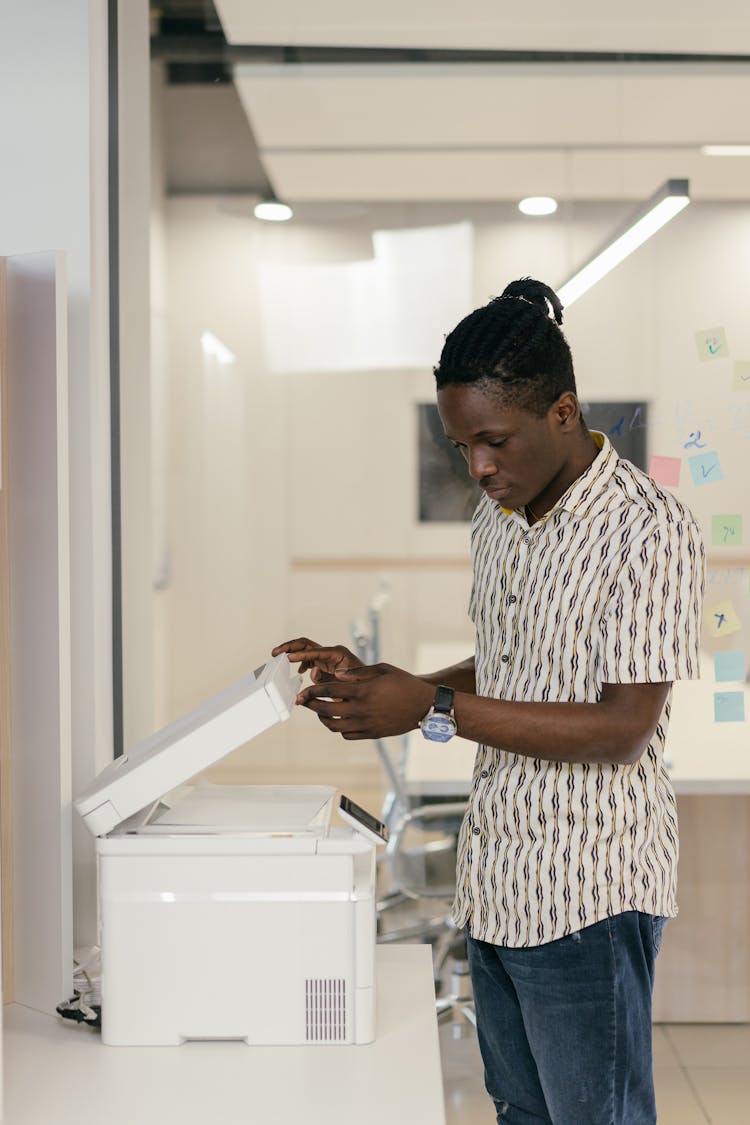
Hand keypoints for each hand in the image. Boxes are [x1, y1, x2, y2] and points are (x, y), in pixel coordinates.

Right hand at [271, 637, 363, 683]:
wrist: (371, 690)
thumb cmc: (362, 687)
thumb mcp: (346, 686)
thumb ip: (328, 679)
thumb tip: (313, 671)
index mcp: (338, 654)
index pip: (315, 650)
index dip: (300, 655)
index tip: (287, 658)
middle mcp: (332, 652)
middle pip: (307, 644)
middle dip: (290, 647)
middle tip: (276, 653)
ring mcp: (328, 657)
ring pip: (306, 649)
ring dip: (292, 652)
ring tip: (277, 657)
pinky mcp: (326, 663)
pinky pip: (309, 659)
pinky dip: (300, 662)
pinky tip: (298, 672)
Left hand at [295, 662, 435, 740]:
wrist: (425, 706)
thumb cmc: (405, 683)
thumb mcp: (382, 669)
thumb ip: (357, 672)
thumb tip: (336, 674)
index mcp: (364, 691)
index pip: (329, 690)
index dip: (313, 690)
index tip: (303, 691)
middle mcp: (362, 709)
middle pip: (326, 710)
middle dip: (310, 705)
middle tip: (303, 701)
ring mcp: (366, 724)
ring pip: (334, 726)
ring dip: (323, 719)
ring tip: (319, 712)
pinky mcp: (372, 734)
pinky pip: (347, 735)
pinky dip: (338, 729)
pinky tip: (338, 720)